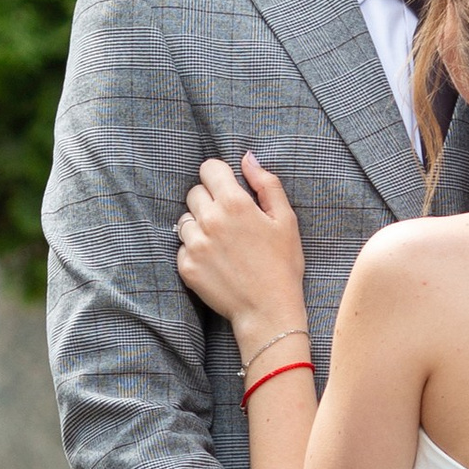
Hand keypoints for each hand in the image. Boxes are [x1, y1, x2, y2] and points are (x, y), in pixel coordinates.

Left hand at [175, 151, 305, 360]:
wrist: (268, 310)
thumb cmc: (283, 265)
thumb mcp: (285, 220)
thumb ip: (266, 184)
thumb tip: (247, 158)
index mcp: (234, 203)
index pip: (209, 168)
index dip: (219, 176)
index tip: (228, 189)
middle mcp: (210, 220)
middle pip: (194, 192)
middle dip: (209, 200)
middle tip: (228, 221)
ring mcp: (194, 244)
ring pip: (185, 219)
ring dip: (199, 225)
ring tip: (222, 243)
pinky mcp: (186, 267)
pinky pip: (182, 246)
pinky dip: (195, 250)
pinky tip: (216, 262)